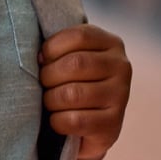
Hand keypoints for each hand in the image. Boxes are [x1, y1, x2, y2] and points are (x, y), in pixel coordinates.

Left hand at [40, 24, 131, 159]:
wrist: (87, 122)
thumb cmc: (70, 80)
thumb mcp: (69, 55)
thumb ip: (58, 47)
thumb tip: (39, 56)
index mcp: (110, 43)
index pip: (79, 36)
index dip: (52, 47)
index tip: (42, 59)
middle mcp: (121, 67)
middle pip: (75, 64)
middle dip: (48, 75)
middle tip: (44, 84)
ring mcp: (121, 96)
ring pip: (73, 94)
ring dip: (51, 99)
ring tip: (50, 101)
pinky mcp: (113, 125)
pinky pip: (76, 121)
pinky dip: (57, 121)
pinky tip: (58, 119)